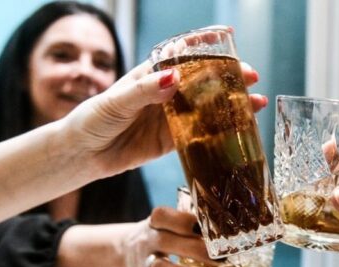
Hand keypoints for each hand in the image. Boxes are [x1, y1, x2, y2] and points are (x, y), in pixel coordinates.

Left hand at [62, 59, 266, 177]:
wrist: (81, 154)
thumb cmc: (92, 119)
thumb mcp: (116, 101)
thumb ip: (145, 91)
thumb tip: (174, 79)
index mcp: (151, 75)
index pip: (183, 56)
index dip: (206, 48)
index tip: (229, 40)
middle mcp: (165, 94)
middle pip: (204, 82)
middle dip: (229, 78)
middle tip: (251, 77)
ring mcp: (171, 118)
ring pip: (207, 108)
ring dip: (231, 106)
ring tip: (256, 103)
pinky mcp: (172, 142)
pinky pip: (200, 135)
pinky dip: (220, 133)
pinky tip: (240, 130)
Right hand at [123, 207, 215, 266]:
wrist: (127, 250)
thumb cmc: (162, 233)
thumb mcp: (168, 221)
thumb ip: (192, 220)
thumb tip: (233, 220)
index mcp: (156, 223)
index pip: (163, 216)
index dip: (182, 220)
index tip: (204, 225)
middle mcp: (149, 242)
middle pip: (166, 243)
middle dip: (196, 249)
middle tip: (223, 257)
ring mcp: (147, 265)